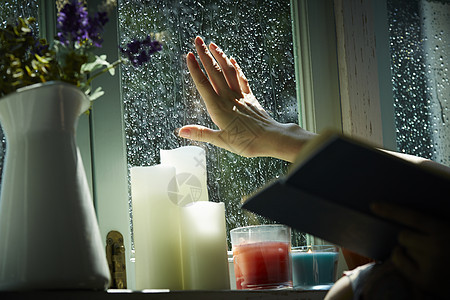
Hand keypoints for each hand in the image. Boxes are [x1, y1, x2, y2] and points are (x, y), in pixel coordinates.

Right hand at [178, 36, 313, 161]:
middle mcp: (228, 97)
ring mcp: (240, 95)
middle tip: (197, 40)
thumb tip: (181, 131)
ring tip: (212, 45)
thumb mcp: (220, 141)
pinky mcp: (250, 97)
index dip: (195, 69)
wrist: (270, 138)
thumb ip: (200, 133)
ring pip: (228, 71)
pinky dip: (237, 68)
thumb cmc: (246, 142)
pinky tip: (232, 60)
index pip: (203, 84)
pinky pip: (242, 79)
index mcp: (218, 107)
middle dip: (205, 55)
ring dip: (220, 56)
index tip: (189, 55)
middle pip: (214, 72)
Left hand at [371, 202, 449, 297]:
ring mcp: (430, 265)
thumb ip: (430, 226)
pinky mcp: (425, 281)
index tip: (373, 206)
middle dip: (409, 239)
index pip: (413, 217)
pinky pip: (399, 264)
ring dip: (408, 252)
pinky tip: (418, 266)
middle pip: (403, 236)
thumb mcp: (446, 230)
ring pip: (402, 250)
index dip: (391, 211)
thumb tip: (402, 219)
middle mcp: (437, 247)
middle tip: (424, 246)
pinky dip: (403, 262)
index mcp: (444, 230)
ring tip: (427, 258)